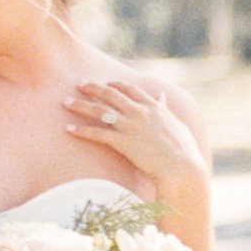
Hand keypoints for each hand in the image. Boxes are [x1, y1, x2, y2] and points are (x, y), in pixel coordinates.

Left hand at [61, 74, 207, 199]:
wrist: (181, 167)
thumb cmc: (184, 150)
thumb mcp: (178, 124)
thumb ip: (166, 109)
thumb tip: (162, 97)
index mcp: (153, 107)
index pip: (131, 90)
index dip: (116, 85)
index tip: (107, 83)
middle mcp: (139, 112)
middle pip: (110, 95)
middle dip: (93, 88)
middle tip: (79, 83)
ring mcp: (130, 126)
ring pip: (99, 111)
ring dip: (81, 105)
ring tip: (66, 102)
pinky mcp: (122, 142)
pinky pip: (97, 133)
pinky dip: (81, 130)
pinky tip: (68, 129)